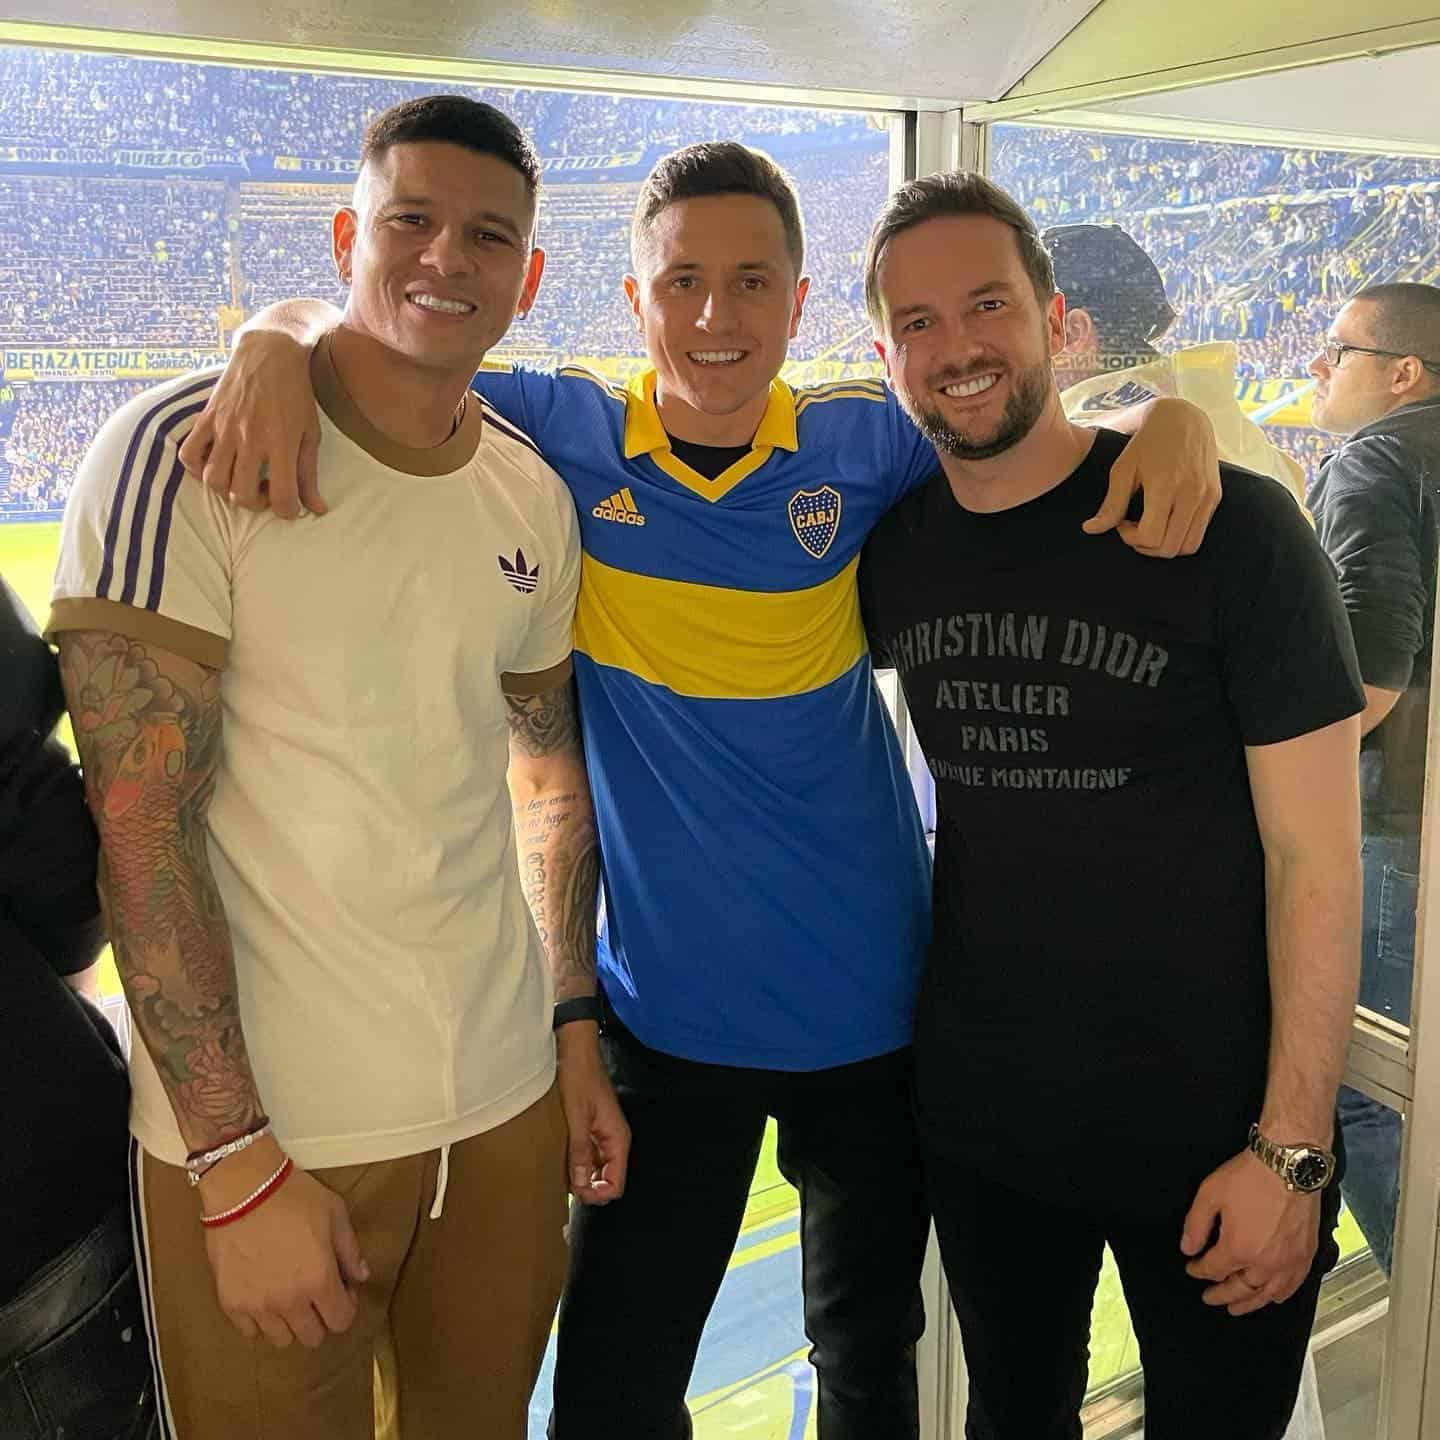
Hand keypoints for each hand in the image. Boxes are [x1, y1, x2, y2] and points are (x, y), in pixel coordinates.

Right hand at [178, 331, 324, 518]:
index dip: (288, 511)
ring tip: (242, 477)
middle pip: (241, 495)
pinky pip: (188, 455)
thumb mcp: (312, 433)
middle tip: (265, 488)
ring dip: (228, 489)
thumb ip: (310, 473)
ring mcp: (224, 427)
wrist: (270, 351)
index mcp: (282, 443)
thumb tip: (317, 509)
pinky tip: (216, 463)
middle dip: (256, 502)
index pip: (281, 498)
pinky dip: (197, 469)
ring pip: (213, 480)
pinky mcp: (207, 417)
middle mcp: (250, 438)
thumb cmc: (296, 394)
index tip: (290, 504)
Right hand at [200, 1137, 369, 1346]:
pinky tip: (263, 1296)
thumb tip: (360, 1276)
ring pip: (281, 1339)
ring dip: (289, 1322)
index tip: (341, 1289)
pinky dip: (259, 1320)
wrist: (243, 1187)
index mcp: (319, 1279)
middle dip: (320, 1317)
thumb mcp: (335, 1214)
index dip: (346, 1307)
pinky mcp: (230, 1302)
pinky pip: (249, 1331)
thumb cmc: (293, 1196)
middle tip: (315, 1292)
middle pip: (312, 1337)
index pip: (341, 1321)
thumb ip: (350, 1250)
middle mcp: (289, 1301)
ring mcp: (257, 1305)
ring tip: (288, 1295)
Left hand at [556, 1022, 629, 1204]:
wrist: (574, 1050)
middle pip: (607, 1179)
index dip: (597, 1194)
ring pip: (596, 1170)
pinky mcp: (590, 1129)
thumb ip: (580, 1151)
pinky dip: (576, 1162)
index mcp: (617, 1138)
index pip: (616, 1184)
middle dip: (588, 1188)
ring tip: (559, 1175)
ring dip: (581, 1176)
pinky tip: (560, 1160)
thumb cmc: (578, 1077)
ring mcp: (601, 1134)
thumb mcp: (576, 1116)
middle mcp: (613, 1140)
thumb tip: (581, 1186)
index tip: (576, 1193)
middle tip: (564, 1187)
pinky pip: (587, 1156)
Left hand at [1083, 397, 1220, 556]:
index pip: (1151, 536)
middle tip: (1132, 528)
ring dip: (1164, 546)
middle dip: (1145, 546)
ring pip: (1187, 546)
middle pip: (1169, 548)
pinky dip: (1179, 537)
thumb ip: (1111, 504)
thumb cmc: (1147, 442)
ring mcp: (1207, 496)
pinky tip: (1164, 520)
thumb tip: (1090, 530)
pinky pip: (1199, 534)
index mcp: (1166, 485)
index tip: (1121, 523)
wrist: (1182, 417)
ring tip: (1148, 526)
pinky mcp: (1215, 496)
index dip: (1131, 539)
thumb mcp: (1123, 469)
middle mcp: (1192, 493)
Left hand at [1180, 1150, 1321, 1315]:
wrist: (1289, 1165)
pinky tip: (1272, 1297)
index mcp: (1238, 1249)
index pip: (1213, 1269)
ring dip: (1249, 1303)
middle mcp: (1265, 1264)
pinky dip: (1279, 1295)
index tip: (1191, 1267)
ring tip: (1235, 1308)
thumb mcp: (1210, 1194)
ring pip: (1266, 1294)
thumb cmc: (1249, 1177)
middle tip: (1209, 1298)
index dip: (1198, 1270)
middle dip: (1221, 1294)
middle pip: (1239, 1288)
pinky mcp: (1306, 1255)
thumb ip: (1195, 1225)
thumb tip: (1188, 1249)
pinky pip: (1292, 1286)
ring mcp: (1289, 1262)